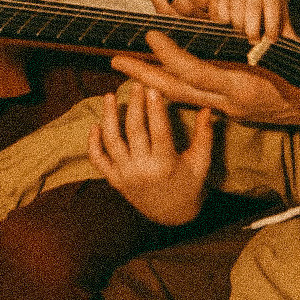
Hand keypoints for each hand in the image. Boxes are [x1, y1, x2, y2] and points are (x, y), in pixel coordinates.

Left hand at [87, 83, 211, 224]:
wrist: (171, 216)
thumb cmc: (190, 185)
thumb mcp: (201, 163)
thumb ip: (204, 135)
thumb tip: (207, 107)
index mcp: (166, 164)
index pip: (159, 131)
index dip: (155, 108)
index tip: (152, 88)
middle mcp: (143, 170)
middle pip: (134, 131)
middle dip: (134, 105)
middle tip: (136, 84)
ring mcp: (125, 175)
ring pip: (112, 141)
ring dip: (108, 117)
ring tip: (110, 96)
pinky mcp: (115, 180)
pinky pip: (98, 160)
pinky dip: (93, 143)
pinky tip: (96, 125)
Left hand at [112, 30, 299, 124]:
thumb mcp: (285, 50)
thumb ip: (257, 33)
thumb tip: (229, 12)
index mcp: (240, 88)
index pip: (195, 73)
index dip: (171, 56)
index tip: (151, 37)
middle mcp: (228, 103)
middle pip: (176, 93)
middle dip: (143, 77)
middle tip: (114, 62)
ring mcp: (227, 110)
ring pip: (180, 99)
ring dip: (151, 84)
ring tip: (126, 70)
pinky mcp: (228, 112)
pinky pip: (192, 101)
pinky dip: (171, 90)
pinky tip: (156, 81)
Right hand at [216, 0, 287, 43]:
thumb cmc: (269, 4)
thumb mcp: (280, 12)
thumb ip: (288, 30)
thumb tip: (299, 47)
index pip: (272, 6)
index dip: (272, 25)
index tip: (271, 39)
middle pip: (252, 7)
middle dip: (253, 28)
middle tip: (254, 41)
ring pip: (234, 7)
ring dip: (237, 24)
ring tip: (241, 35)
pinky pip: (219, 6)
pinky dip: (221, 18)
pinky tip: (227, 27)